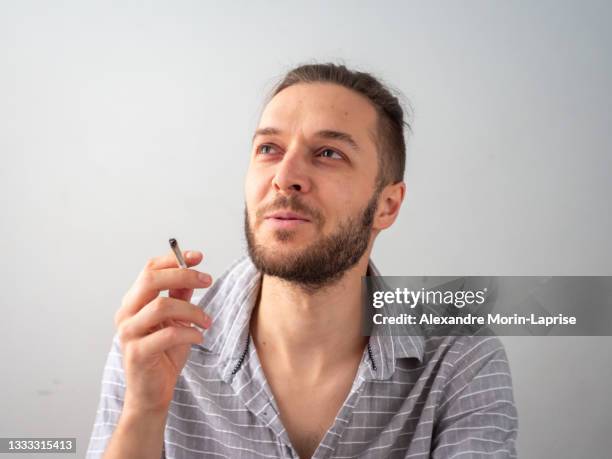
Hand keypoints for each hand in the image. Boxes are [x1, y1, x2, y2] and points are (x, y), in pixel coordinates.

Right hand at [113, 250, 212, 414]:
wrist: (152, 393)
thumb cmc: (163, 355)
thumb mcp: (175, 321)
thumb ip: (179, 298)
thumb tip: (193, 274)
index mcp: (133, 302)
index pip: (149, 270)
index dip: (174, 259)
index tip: (198, 257)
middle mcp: (126, 314)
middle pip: (151, 280)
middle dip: (183, 275)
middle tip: (207, 280)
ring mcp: (128, 333)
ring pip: (161, 306)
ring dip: (192, 310)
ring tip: (206, 321)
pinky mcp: (137, 353)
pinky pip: (167, 334)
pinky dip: (189, 333)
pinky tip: (198, 337)